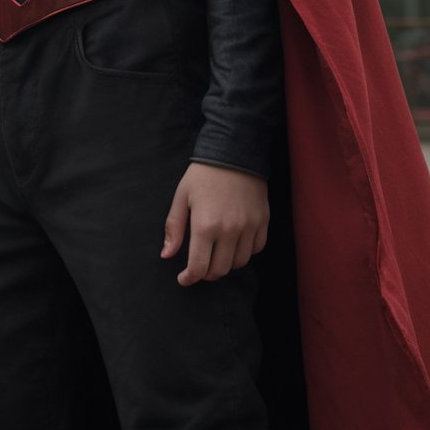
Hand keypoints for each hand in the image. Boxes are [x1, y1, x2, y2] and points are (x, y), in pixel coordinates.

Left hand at [160, 162, 268, 286]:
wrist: (234, 150)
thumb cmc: (203, 174)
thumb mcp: (182, 196)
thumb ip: (174, 228)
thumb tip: (166, 255)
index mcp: (205, 225)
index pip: (199, 268)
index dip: (189, 278)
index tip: (184, 278)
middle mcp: (229, 230)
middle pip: (219, 270)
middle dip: (206, 273)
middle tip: (199, 265)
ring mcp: (249, 227)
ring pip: (239, 263)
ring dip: (226, 263)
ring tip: (216, 252)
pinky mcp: (263, 221)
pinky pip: (256, 249)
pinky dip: (245, 251)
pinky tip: (235, 242)